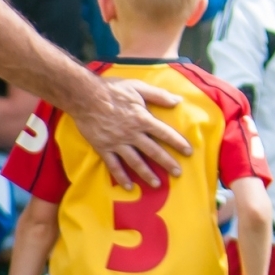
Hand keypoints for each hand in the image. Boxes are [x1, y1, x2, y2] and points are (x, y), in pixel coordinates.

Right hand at [76, 79, 190, 189]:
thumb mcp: (138, 87)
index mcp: (142, 119)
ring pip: (135, 162)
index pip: (165, 133)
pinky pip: (113, 165)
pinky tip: (129, 186)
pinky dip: (121, 177)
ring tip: (157, 184)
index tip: (189, 152)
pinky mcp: (103, 148)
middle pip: (153, 151)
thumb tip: (178, 100)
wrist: (84, 96)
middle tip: (178, 173)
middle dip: (167, 163)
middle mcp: (132, 134)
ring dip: (147, 174)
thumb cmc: (113, 90)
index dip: (178, 143)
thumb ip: (159, 95)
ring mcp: (117, 143)